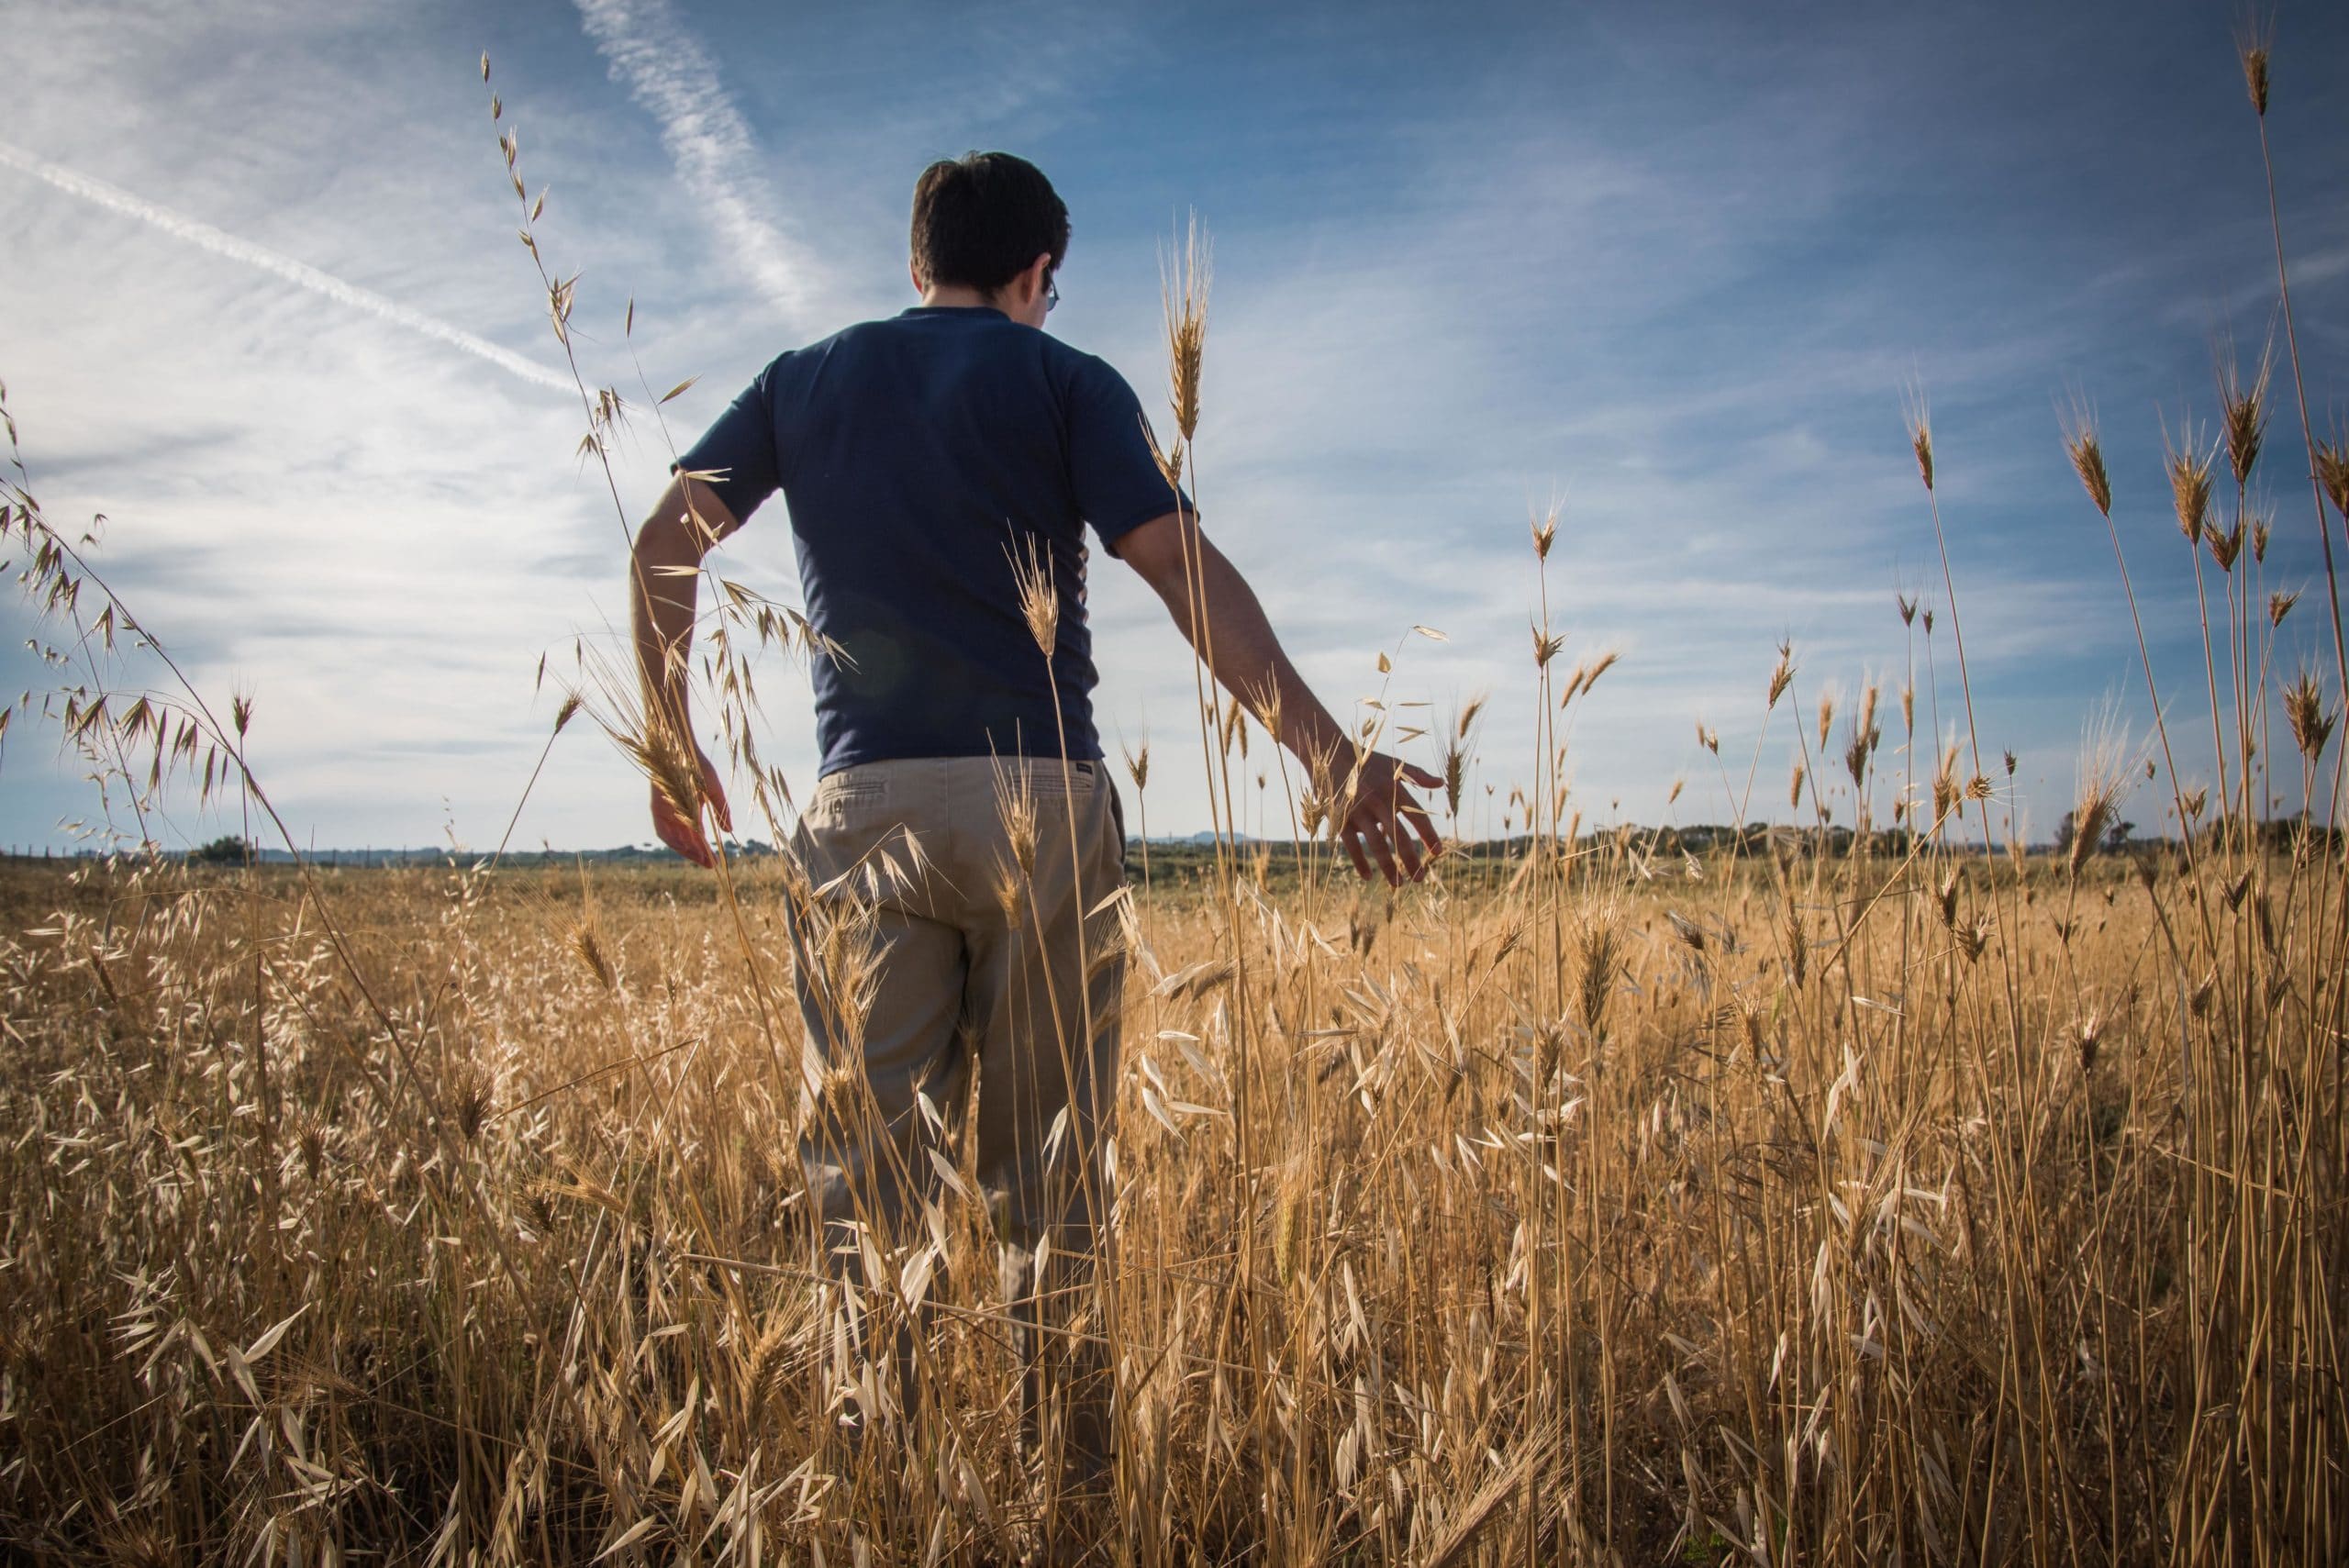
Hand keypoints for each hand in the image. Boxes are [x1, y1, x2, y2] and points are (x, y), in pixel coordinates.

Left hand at [650, 745, 731, 867]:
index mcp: (689, 810)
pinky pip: (663, 830)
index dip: (704, 849)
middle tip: (710, 865)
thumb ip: (721, 811)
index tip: (715, 862)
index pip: (697, 835)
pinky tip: (687, 846)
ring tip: (701, 859)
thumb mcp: (713, 791)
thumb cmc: (696, 765)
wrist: (679, 747)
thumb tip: (729, 831)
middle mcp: (676, 814)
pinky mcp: (657, 807)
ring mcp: (666, 812)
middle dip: (696, 854)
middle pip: (685, 841)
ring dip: (686, 850)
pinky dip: (674, 840)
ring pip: (674, 839)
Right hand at [1337, 751, 1443, 885]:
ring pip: (1377, 845)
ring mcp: (1359, 812)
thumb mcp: (1393, 766)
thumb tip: (1441, 784)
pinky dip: (1360, 862)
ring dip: (1388, 868)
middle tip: (1420, 878)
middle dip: (1411, 860)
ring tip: (1398, 884)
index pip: (1417, 817)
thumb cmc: (1367, 761)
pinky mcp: (1341, 818)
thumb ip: (1418, 776)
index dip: (1429, 836)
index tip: (1438, 853)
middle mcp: (1379, 802)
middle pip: (1399, 837)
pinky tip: (1368, 877)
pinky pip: (1352, 845)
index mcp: (1394, 789)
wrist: (1329, 754)